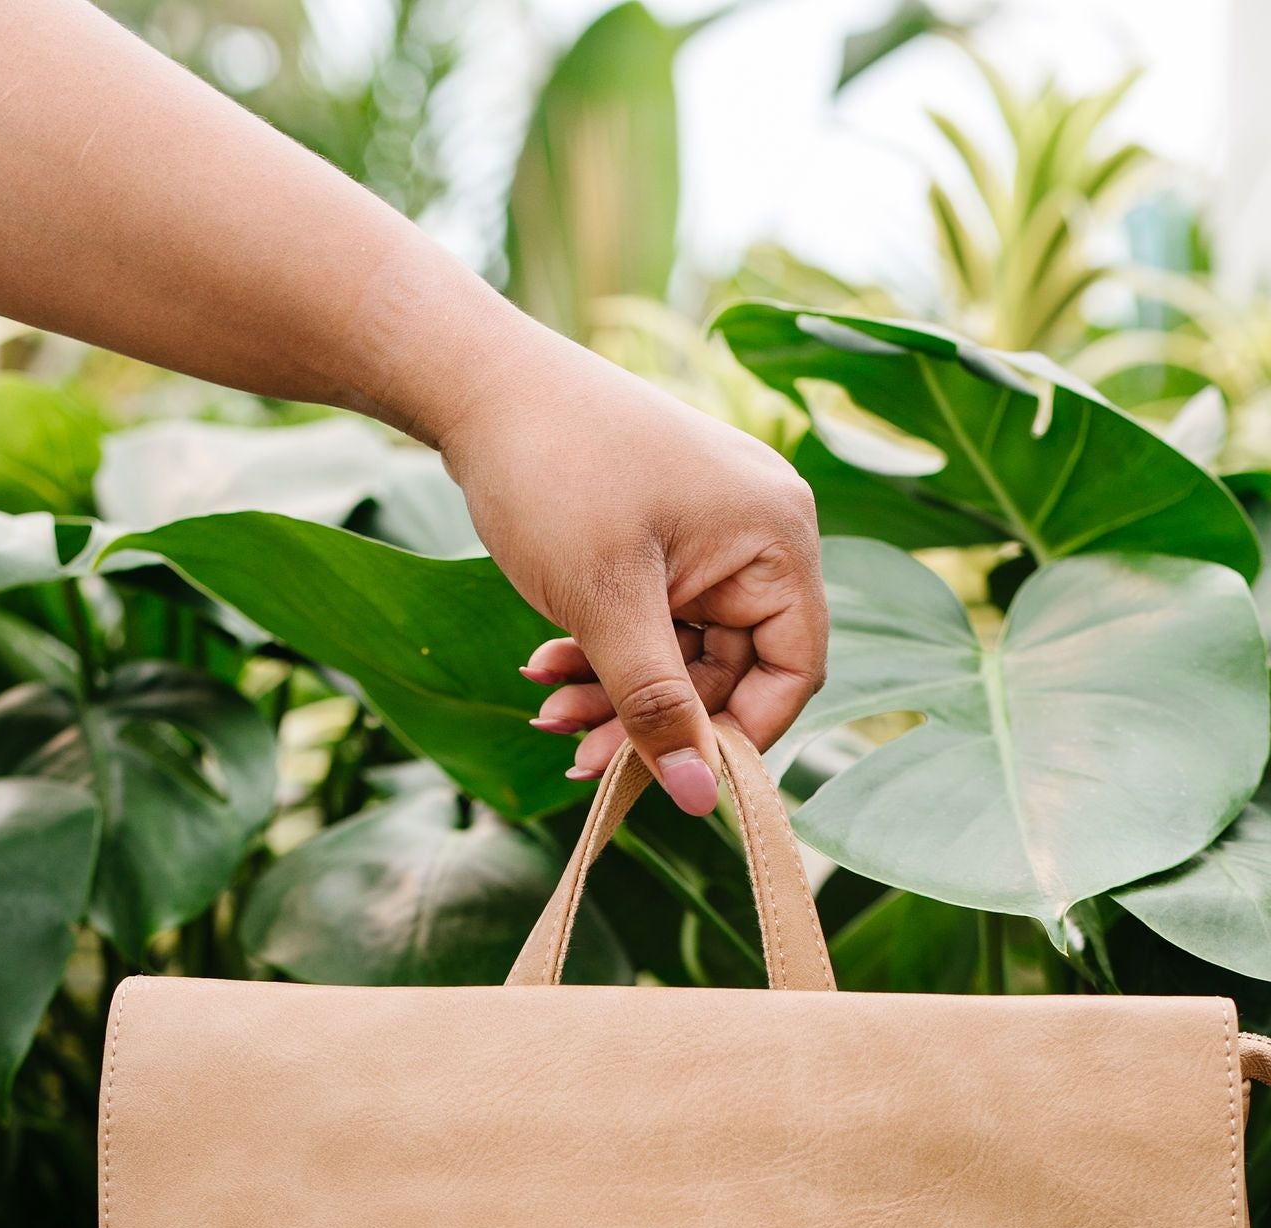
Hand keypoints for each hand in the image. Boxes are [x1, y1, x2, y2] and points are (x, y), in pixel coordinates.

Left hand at [440, 335, 826, 815]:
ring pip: (681, 654)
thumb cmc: (553, 473)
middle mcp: (758, 533)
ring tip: (548, 710)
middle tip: (578, 758)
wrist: (477, 384)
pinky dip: (602, 653)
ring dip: (617, 693)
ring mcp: (710, 535)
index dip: (740, 734)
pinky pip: (651, 623)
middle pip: (729, 670)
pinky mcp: (664, 538)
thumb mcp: (606, 604)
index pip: (793, 669)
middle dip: (653, 717)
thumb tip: (700, 802)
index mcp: (774, 536)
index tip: (676, 777)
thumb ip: (657, 706)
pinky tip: (546, 666)